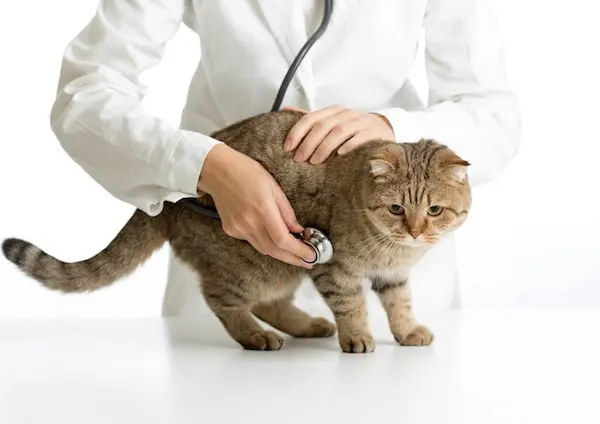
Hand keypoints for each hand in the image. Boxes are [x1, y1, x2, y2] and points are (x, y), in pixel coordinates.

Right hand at [197, 144, 315, 267]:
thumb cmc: (245, 172)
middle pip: (274, 251)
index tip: (311, 255)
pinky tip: (270, 236)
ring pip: (263, 249)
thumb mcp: (273, 186)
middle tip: (306, 261)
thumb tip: (298, 230)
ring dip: (280, 252)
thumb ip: (286, 211)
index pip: (283, 240)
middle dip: (293, 258)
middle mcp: (249, 222)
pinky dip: (265, 242)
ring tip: (294, 252)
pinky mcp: (231, 230)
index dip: (299, 251)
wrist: (217, 171)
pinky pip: (252, 241)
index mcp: (262, 209)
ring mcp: (238, 228)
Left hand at [283, 105, 394, 163]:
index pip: (311, 118)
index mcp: (333, 111)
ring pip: (339, 131)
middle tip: (299, 159)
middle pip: (323, 125)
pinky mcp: (374, 132)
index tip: (287, 148)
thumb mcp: (331, 121)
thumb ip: (311, 118)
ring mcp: (360, 122)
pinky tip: (340, 155)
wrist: (384, 129)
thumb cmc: (353, 129)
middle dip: (309, 143)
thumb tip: (285, 109)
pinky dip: (349, 145)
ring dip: (325, 146)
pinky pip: (360, 137)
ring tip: (315, 161)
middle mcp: (345, 114)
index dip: (297, 132)